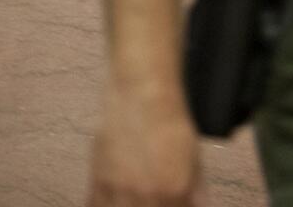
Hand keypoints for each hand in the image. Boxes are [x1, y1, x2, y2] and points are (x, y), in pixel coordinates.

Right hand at [88, 80, 204, 205]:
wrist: (142, 96)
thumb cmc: (170, 124)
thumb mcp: (195, 162)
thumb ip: (197, 195)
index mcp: (174, 193)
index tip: (169, 203)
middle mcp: (146, 196)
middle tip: (150, 200)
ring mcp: (119, 188)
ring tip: (133, 201)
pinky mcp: (99, 177)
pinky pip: (95, 206)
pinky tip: (112, 202)